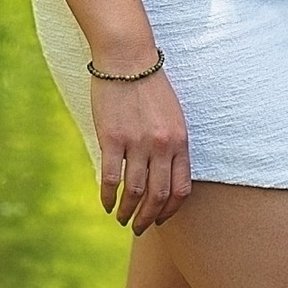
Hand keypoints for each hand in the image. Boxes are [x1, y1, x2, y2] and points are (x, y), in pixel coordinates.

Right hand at [92, 69, 191, 231]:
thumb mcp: (173, 116)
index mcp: (180, 141)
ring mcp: (137, 143)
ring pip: (134, 192)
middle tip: (139, 228)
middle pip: (158, 196)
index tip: (161, 219)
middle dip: (148, 219)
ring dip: (128, 212)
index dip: (170, 210)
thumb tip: (165, 174)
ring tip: (121, 219)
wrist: (127, 59)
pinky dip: (107, 197)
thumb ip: (172, 145)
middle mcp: (162, 146)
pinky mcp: (112, 139)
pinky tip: (106, 204)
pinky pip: (110, 178)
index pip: (181, 189)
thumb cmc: (149, 86)